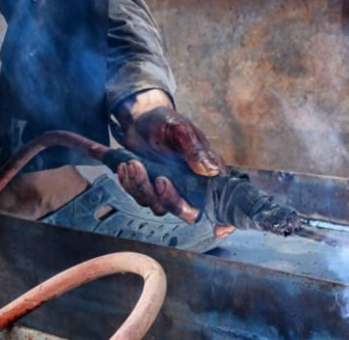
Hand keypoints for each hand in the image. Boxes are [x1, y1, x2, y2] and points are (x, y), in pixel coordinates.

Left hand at [113, 91, 232, 235]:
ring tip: (132, 164)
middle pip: (185, 211)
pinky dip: (130, 185)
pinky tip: (124, 166)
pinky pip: (140, 197)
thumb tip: (210, 170)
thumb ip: (194, 148)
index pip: (219, 202)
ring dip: (143, 188)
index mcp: (206, 173)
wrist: (141, 118)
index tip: (219, 230)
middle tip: (159, 179)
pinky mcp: (150, 188)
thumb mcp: (180, 129)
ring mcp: (169, 189)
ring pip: (158, 206)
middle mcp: (190, 186)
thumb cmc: (166, 121)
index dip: (224, 221)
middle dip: (169, 199)